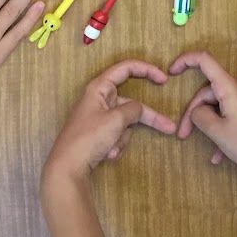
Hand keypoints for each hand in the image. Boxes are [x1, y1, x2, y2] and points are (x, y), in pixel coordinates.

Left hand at [42, 59, 176, 186]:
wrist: (68, 168)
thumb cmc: (88, 138)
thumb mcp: (116, 120)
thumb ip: (133, 109)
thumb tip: (138, 109)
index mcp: (99, 88)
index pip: (126, 68)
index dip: (147, 70)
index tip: (164, 80)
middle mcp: (98, 99)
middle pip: (131, 103)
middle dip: (146, 119)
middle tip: (169, 127)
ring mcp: (99, 117)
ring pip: (125, 122)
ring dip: (122, 138)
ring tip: (110, 148)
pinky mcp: (98, 133)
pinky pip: (117, 134)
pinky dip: (116, 145)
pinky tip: (106, 154)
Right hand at [171, 51, 236, 178]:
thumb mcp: (217, 132)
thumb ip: (199, 116)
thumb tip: (197, 111)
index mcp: (230, 86)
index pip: (205, 60)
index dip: (186, 61)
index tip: (172, 72)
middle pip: (209, 91)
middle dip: (195, 112)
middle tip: (184, 135)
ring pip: (221, 105)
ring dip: (211, 125)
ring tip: (209, 151)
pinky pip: (233, 113)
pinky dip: (224, 129)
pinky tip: (220, 154)